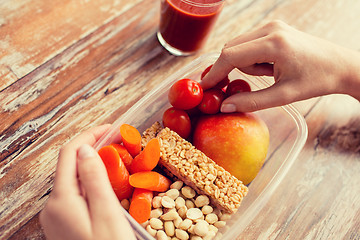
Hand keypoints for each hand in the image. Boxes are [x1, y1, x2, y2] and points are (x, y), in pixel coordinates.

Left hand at [40, 125, 135, 239]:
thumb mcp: (106, 214)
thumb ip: (94, 180)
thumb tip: (86, 150)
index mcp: (61, 200)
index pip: (70, 154)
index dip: (89, 136)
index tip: (111, 129)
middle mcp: (53, 206)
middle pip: (70, 165)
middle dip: (92, 148)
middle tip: (117, 141)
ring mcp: (58, 215)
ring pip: (74, 178)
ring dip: (93, 164)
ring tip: (116, 156)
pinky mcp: (66, 222)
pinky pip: (77, 193)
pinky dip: (92, 180)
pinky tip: (108, 180)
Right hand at [201, 20, 359, 111]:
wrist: (340, 65)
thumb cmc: (316, 81)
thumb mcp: (284, 96)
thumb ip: (252, 102)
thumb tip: (225, 107)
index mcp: (274, 44)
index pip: (231, 56)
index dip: (214, 72)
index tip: (204, 87)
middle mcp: (271, 29)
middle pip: (230, 48)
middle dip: (231, 69)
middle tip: (238, 86)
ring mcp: (272, 25)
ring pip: (238, 46)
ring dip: (245, 64)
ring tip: (269, 74)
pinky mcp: (274, 27)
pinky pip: (248, 43)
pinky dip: (251, 57)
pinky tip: (270, 65)